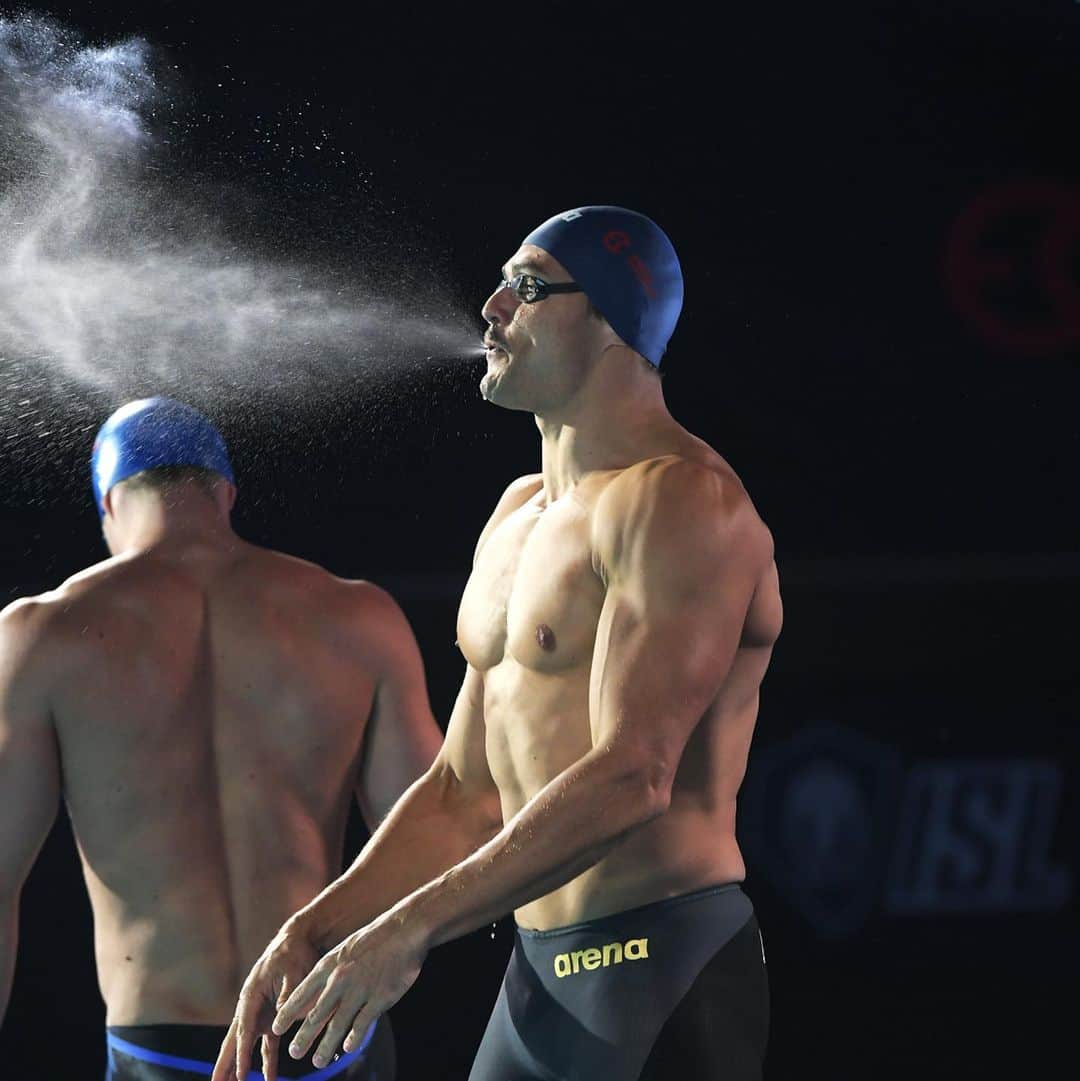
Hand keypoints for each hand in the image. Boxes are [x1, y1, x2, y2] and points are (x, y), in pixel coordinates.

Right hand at [211, 924, 320, 1080]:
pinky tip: (269, 1077)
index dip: (242, 1053)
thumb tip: (281, 1019)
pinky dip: (266, 1060)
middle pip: (235, 1040)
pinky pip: (266, 1043)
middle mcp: (251, 1006)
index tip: (240, 1075)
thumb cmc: (294, 953)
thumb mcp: (294, 970)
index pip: (244, 1029)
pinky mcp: (272, 1017)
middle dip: (226, 1064)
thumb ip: (288, 995)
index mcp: (252, 994)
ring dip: (240, 1066)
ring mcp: (260, 1013)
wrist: (297, 940)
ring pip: (246, 1045)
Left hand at [271, 910, 427, 1069]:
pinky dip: (353, 1039)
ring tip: (317, 1061)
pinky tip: (348, 1048)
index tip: (276, 1028)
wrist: (403, 930)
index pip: (301, 994)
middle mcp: (340, 979)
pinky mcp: (379, 998)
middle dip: (303, 1037)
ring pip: (337, 1025)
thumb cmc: (374, 940)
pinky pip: (362, 1025)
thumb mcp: (344, 950)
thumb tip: (317, 997)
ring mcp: (360, 990)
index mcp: (329, 965)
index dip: (288, 1014)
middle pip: (316, 1015)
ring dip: (325, 1046)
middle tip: (294, 1053)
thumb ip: (331, 973)